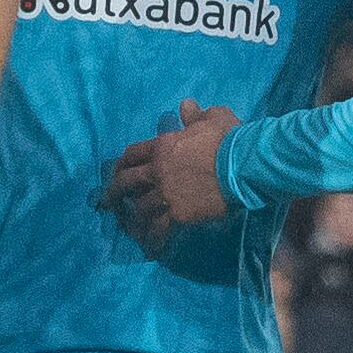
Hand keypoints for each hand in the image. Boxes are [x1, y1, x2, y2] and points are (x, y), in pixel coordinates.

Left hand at [101, 101, 238, 246]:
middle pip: (126, 182)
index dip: (122, 164)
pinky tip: (151, 246)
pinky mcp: (178, 214)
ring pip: (140, 208)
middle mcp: (157, 171)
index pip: (132, 154)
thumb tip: (185, 105)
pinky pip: (159, 228)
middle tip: (110, 202)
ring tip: (131, 228)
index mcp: (162, 146)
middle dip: (114, 193)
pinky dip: (153, 238)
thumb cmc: (229, 139)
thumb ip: (195, 114)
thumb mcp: (213, 117)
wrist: (243, 167)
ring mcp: (166, 194)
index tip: (118, 171)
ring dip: (133, 218)